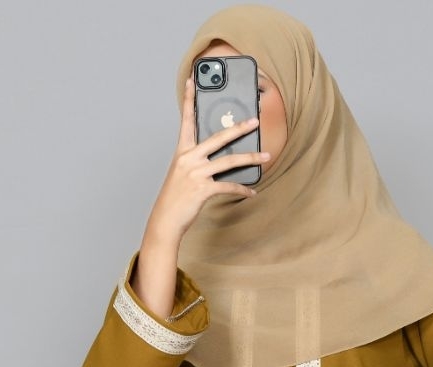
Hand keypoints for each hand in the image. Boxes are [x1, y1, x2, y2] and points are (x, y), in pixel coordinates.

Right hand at [145, 78, 270, 241]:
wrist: (166, 220)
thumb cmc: (175, 198)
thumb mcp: (183, 174)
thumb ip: (198, 162)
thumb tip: (221, 157)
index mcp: (182, 152)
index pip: (186, 121)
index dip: (188, 99)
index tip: (191, 80)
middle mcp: (189, 159)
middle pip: (218, 138)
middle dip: (239, 128)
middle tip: (254, 121)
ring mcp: (196, 174)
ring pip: (229, 161)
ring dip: (251, 158)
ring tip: (266, 157)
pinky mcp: (203, 190)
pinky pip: (228, 186)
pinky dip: (242, 189)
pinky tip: (251, 191)